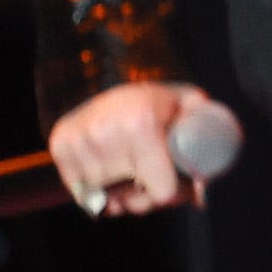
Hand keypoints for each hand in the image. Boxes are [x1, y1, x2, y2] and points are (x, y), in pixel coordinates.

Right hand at [46, 80, 235, 216]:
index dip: (172, 194)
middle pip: (130, 199)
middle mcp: (106, 132)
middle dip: (143, 195)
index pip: (160, 191)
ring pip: (104, 197)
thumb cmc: (158, 99)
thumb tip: (202, 198)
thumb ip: (212, 140)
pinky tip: (105, 172)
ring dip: (116, 193)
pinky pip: (79, 191)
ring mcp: (79, 140)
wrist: (113, 72)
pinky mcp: (59, 145)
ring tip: (128, 169)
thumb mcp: (190, 108)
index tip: (174, 184)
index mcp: (142, 124)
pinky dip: (92, 190)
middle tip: (150, 175)